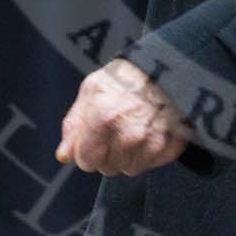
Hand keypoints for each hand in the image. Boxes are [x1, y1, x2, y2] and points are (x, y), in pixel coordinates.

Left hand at [56, 58, 188, 176]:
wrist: (169, 66)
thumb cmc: (127, 76)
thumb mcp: (92, 89)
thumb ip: (74, 124)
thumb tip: (64, 155)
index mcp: (104, 117)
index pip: (86, 161)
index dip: (87, 150)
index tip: (95, 137)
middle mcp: (129, 135)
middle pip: (108, 168)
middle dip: (108, 153)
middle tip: (117, 128)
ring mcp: (152, 143)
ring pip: (130, 169)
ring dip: (129, 155)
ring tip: (135, 128)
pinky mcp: (171, 147)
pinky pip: (152, 164)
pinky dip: (149, 152)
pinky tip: (150, 130)